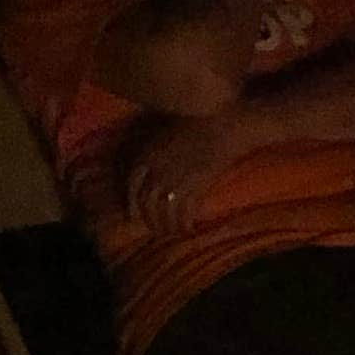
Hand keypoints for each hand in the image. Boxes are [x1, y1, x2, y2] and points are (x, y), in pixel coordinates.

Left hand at [119, 108, 247, 235]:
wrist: (222, 125)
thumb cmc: (196, 122)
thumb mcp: (165, 133)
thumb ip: (154, 153)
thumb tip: (149, 171)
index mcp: (147, 154)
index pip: (132, 185)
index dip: (131, 203)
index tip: (133, 216)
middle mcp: (156, 170)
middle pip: (146, 203)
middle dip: (149, 220)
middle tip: (155, 230)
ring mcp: (175, 180)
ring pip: (164, 211)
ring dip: (167, 226)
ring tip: (172, 232)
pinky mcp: (194, 188)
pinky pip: (184, 212)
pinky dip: (184, 223)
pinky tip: (188, 228)